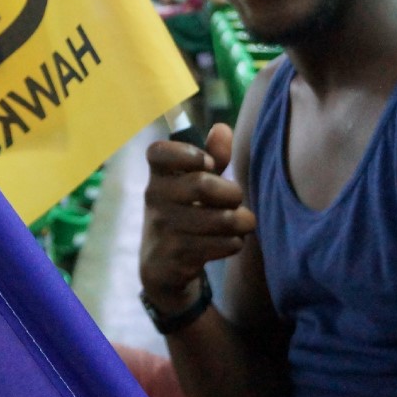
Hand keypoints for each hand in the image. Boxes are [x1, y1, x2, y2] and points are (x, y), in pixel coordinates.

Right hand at [139, 123, 256, 313]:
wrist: (163, 268)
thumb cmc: (185, 214)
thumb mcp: (195, 184)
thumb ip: (212, 156)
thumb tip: (223, 128)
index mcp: (158, 175)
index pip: (159, 152)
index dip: (188, 153)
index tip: (207, 164)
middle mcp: (154, 198)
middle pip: (203, 184)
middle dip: (232, 192)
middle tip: (235, 199)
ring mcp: (162, 229)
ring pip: (221, 219)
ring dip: (242, 221)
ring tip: (242, 222)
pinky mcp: (175, 257)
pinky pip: (222, 244)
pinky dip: (235, 242)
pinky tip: (229, 242)